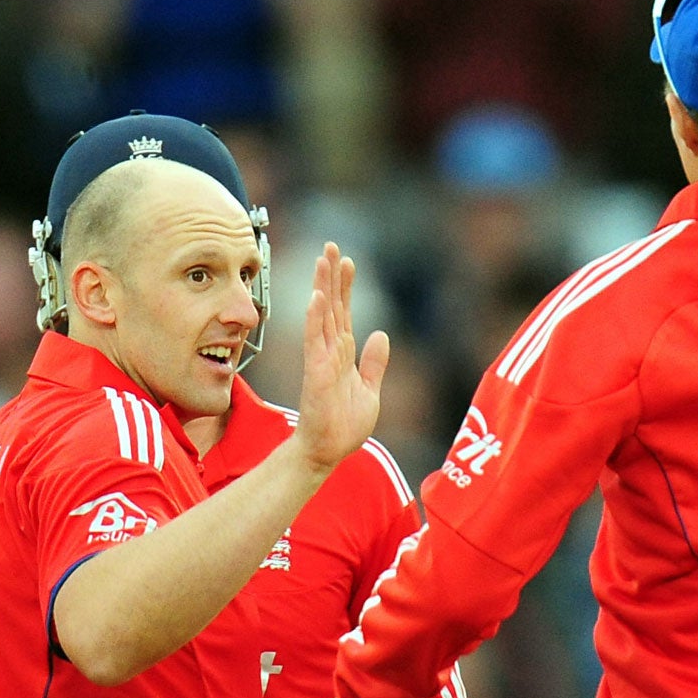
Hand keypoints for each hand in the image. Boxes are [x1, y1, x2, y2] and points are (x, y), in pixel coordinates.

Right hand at [290, 243, 390, 473]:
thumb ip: (374, 363)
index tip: (346, 260)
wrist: (328, 451)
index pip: (345, 312)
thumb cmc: (343, 425)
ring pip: (323, 316)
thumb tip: (381, 334)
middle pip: (332, 305)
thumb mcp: (370, 390)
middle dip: (331, 275)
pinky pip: (315, 341)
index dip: (345, 286)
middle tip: (330, 245)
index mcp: (344, 353)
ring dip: (322, 287)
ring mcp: (322, 359)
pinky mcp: (316, 372)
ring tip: (322, 260)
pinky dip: (316, 319)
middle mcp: (331, 350)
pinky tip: (316, 298)